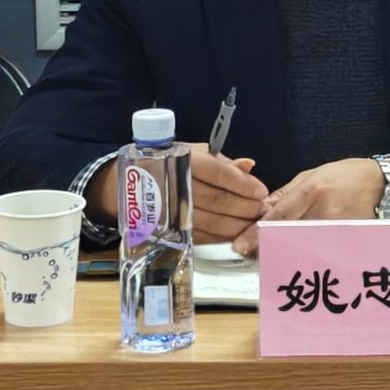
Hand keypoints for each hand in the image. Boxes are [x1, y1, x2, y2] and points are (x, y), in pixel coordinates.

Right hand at [90, 144, 266, 243]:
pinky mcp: (168, 228)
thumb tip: (250, 166)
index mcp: (183, 159)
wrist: (128, 182)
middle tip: (262, 210)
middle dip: (244, 207)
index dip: (242, 184)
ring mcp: (170, 209)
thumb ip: (223, 162)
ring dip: (236, 225)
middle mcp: (175, 184)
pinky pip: (199, 235)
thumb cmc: (168, 162)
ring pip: (209, 221)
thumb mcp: (192, 153)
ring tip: (253, 222)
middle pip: (216, 200)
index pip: (218, 172)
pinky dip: (220, 236)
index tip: (262, 191)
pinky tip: (235, 233)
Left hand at [232, 158, 385, 256]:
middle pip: (286, 237)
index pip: (278, 216)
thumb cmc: (348, 176)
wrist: (384, 184)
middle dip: (267, 245)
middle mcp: (324, 213)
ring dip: (285, 253)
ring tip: (274, 256)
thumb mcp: (313, 175)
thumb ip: (286, 194)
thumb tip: (261, 209)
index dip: (256, 232)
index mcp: (313, 191)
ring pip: (301, 249)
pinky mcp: (346, 243)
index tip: (240, 244)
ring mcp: (336, 231)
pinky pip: (320, 253)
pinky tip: (299, 258)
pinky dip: (306, 256)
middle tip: (252, 252)